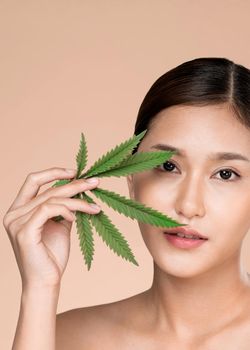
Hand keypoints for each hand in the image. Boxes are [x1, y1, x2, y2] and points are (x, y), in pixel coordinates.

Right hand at [3, 168, 100, 288]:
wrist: (46, 282)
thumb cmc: (52, 256)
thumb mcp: (59, 226)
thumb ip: (63, 209)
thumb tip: (78, 191)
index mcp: (19, 210)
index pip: (33, 180)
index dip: (53, 172)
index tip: (75, 172)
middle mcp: (14, 214)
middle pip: (47, 189)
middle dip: (74, 184)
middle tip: (94, 182)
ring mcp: (17, 222)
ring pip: (51, 198)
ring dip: (77, 200)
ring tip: (93, 207)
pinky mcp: (24, 231)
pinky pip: (48, 209)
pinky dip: (66, 210)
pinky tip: (75, 218)